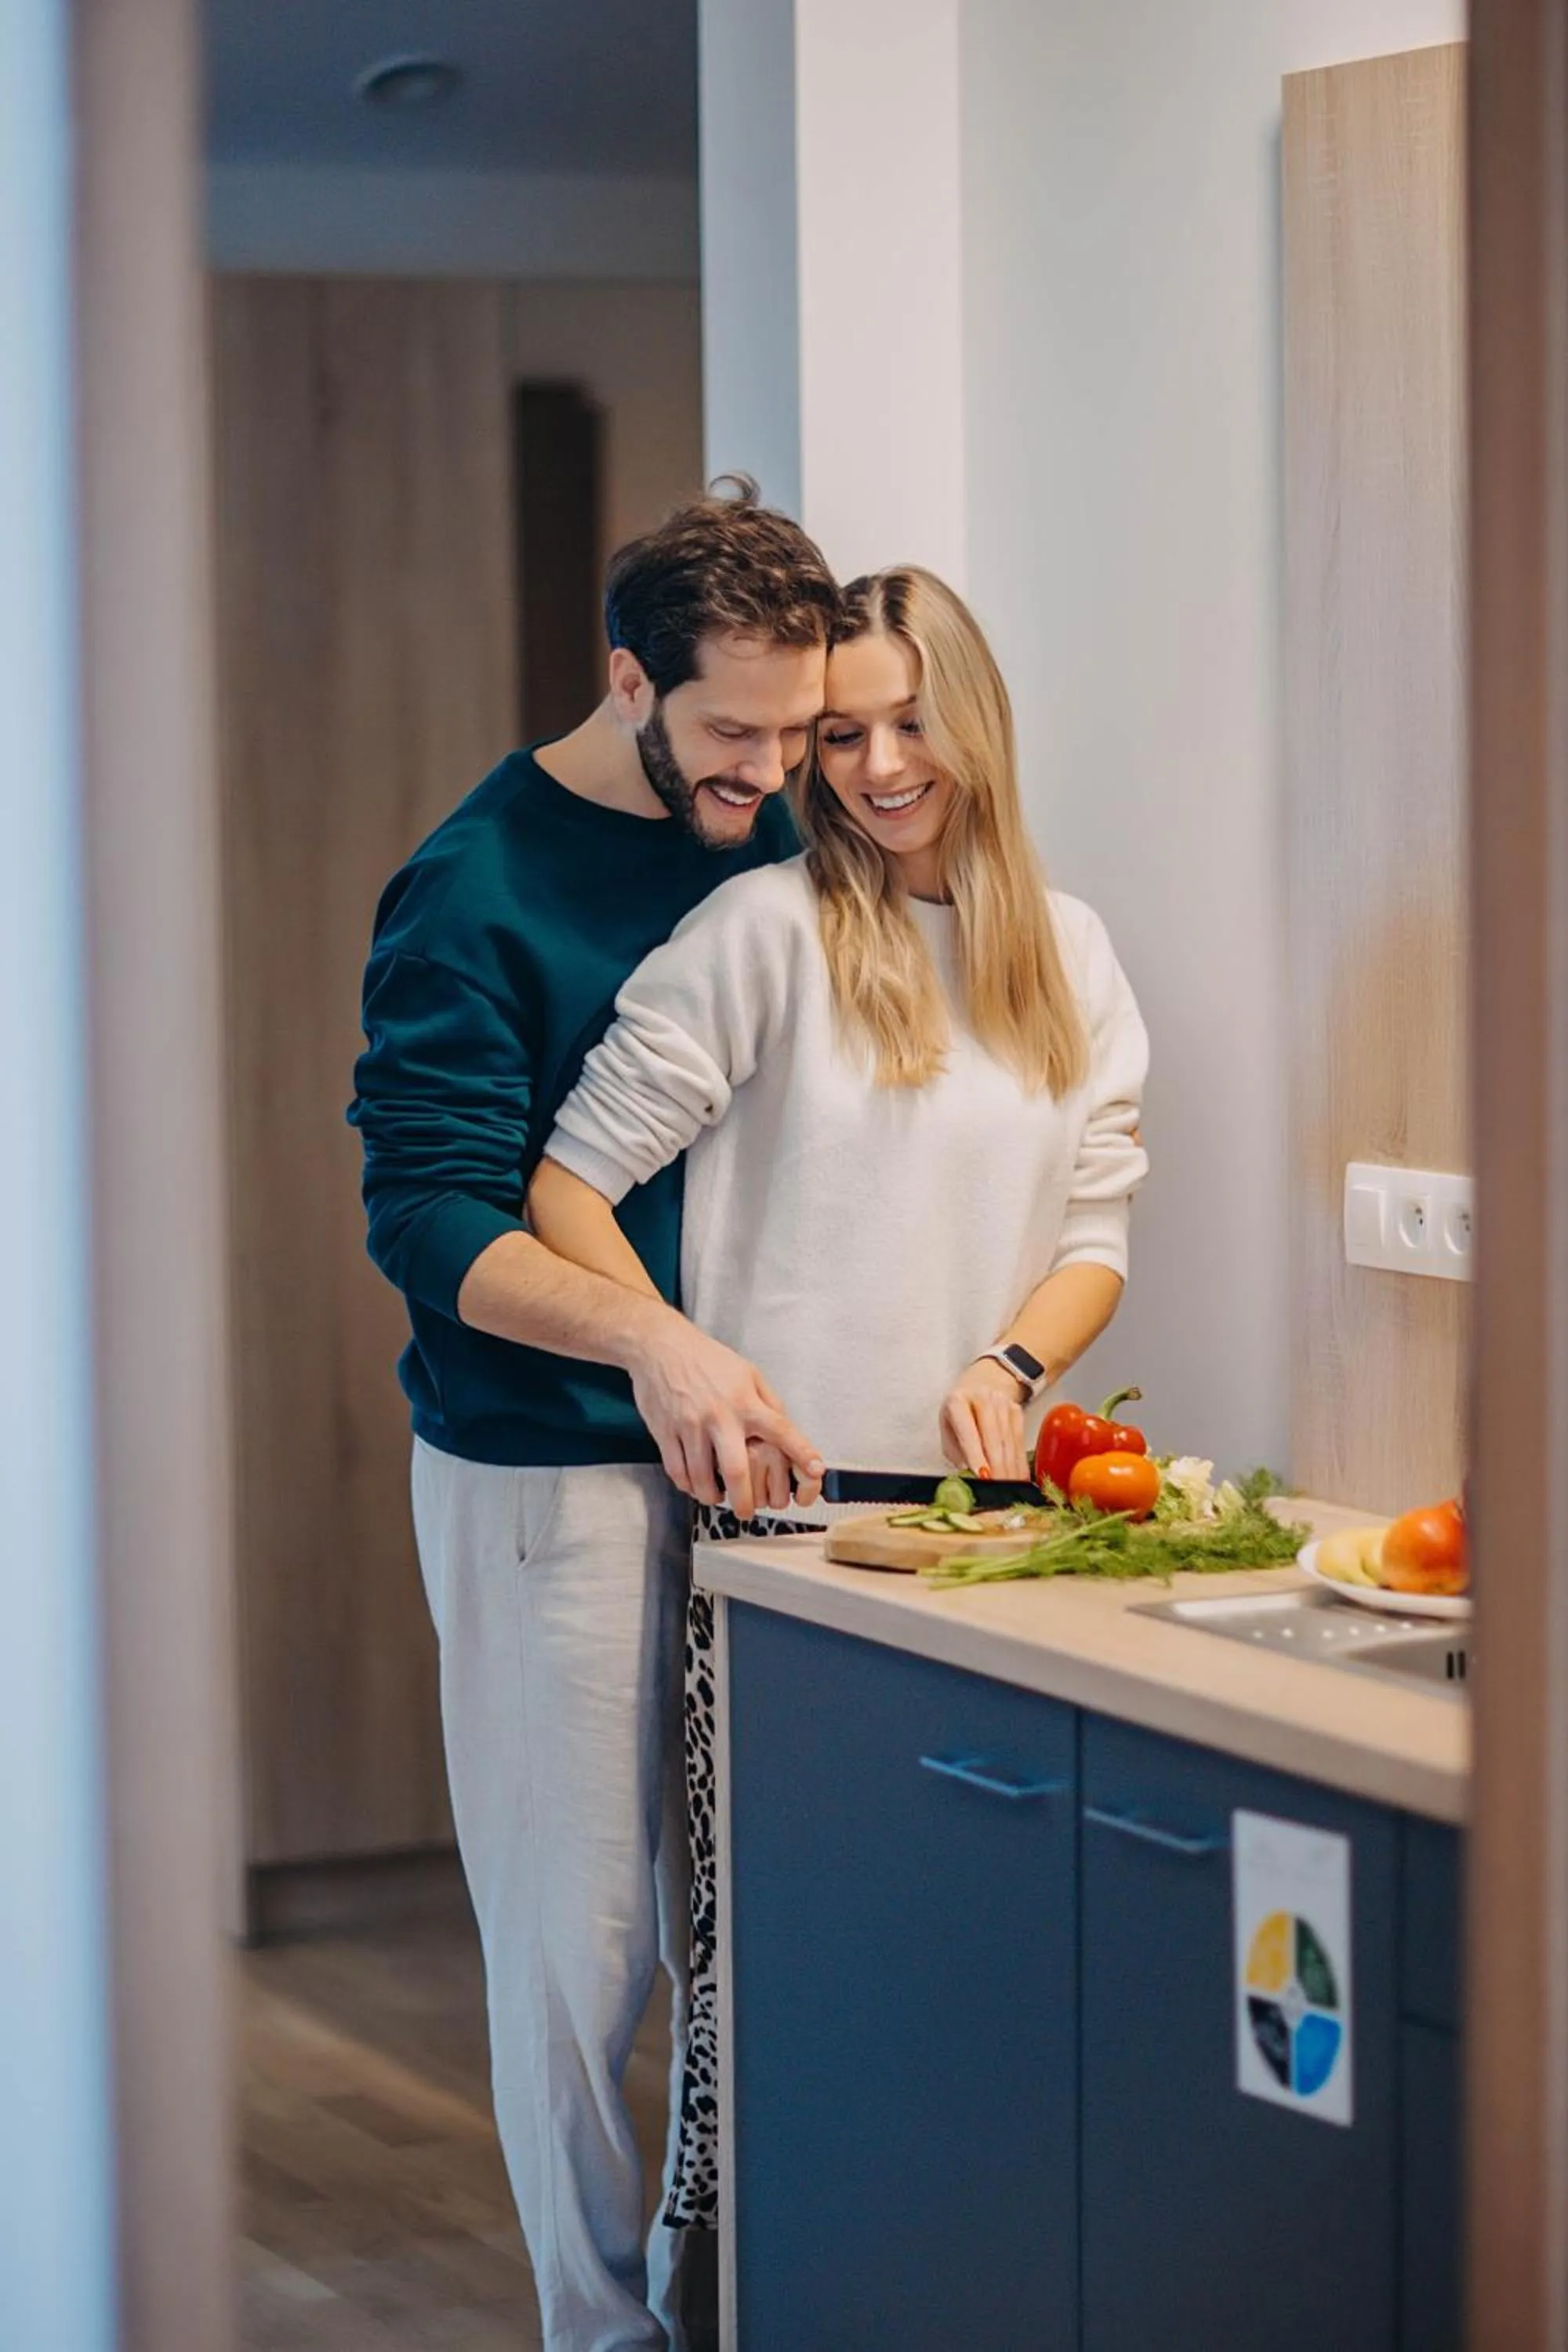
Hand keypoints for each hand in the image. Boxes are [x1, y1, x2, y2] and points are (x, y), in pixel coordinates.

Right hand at [626, 1308, 822, 1517]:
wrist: (660, 1347)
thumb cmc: (708, 1360)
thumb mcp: (748, 1373)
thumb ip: (768, 1403)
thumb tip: (786, 1431)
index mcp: (744, 1401)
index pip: (779, 1429)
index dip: (800, 1451)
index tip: (816, 1470)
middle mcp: (719, 1416)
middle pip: (736, 1469)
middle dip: (745, 1499)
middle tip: (748, 1512)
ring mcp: (690, 1425)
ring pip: (702, 1477)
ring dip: (712, 1496)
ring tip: (719, 1498)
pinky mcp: (665, 1432)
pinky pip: (677, 1470)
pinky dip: (688, 1485)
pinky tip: (695, 1486)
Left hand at [939, 1358, 1031, 1481]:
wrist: (980, 1384)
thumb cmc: (959, 1414)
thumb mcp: (948, 1430)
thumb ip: (957, 1453)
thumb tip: (972, 1477)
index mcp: (957, 1402)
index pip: (968, 1432)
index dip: (975, 1455)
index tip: (982, 1477)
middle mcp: (982, 1398)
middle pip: (992, 1438)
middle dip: (997, 1467)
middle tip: (998, 1490)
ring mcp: (1002, 1403)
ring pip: (1008, 1441)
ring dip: (1010, 1468)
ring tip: (1009, 1489)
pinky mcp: (1016, 1410)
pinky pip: (1020, 1441)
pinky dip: (1019, 1462)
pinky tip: (1019, 1478)